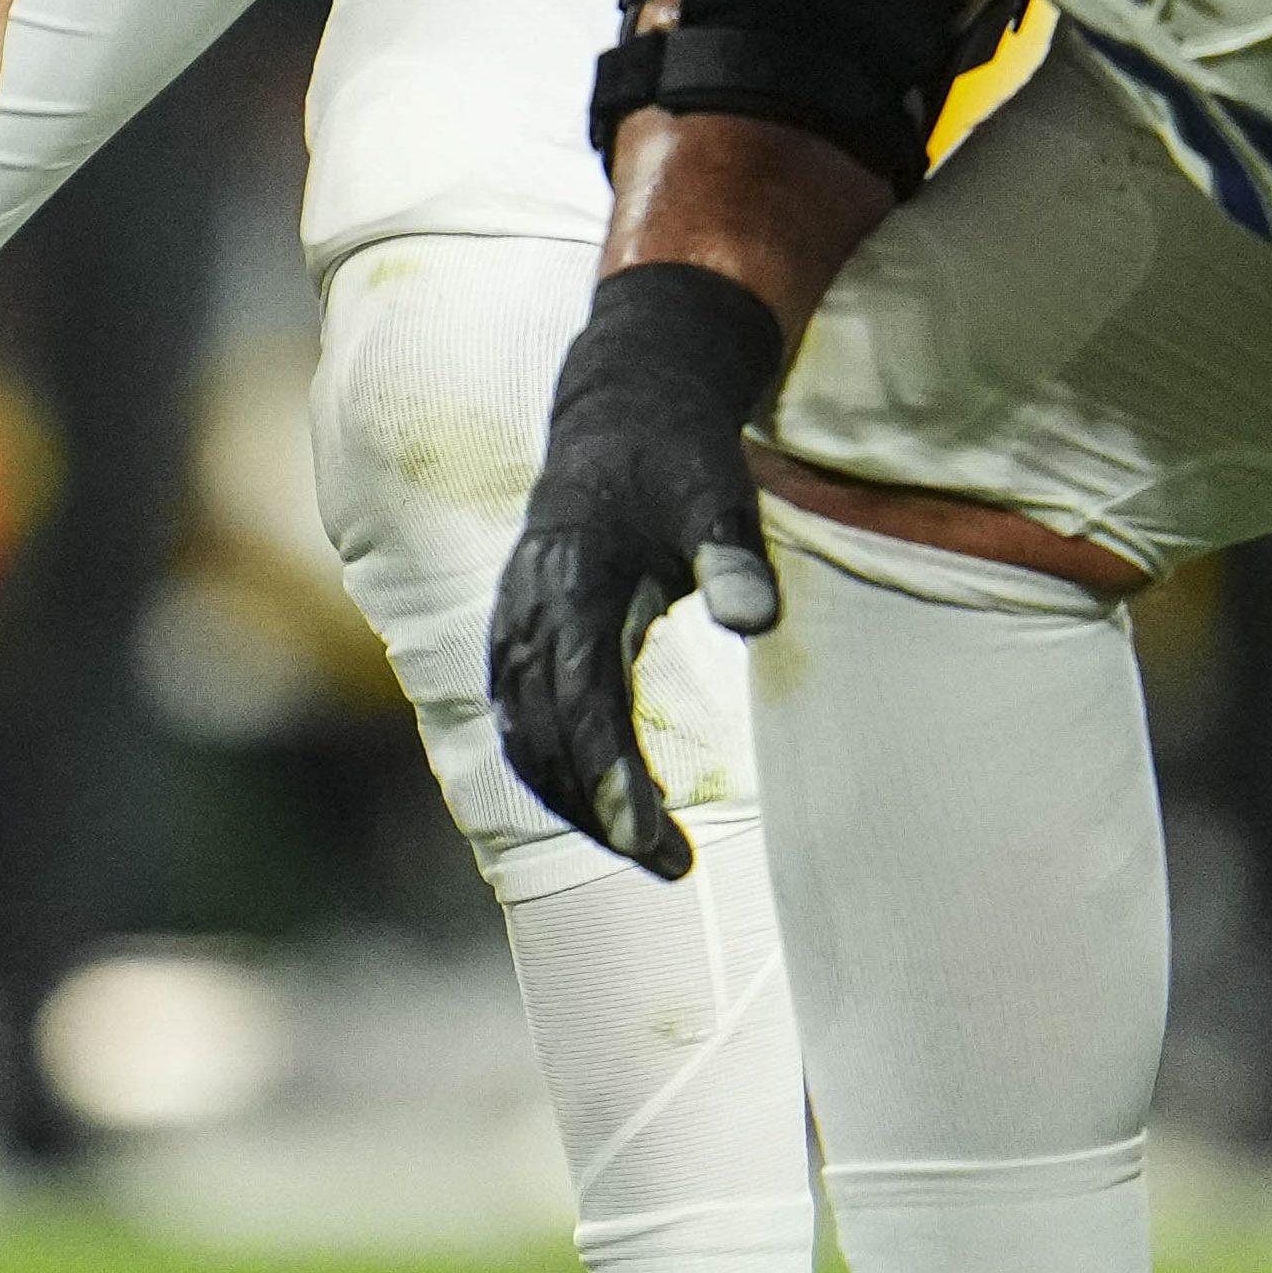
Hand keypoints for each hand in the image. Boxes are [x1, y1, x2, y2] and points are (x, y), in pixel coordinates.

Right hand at [485, 264, 789, 880]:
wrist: (623, 405)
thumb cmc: (680, 456)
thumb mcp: (719, 494)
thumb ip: (734, 559)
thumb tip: (758, 623)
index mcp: (573, 573)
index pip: (581, 694)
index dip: (607, 770)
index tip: (644, 836)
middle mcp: (528, 603)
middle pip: (544, 733)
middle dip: (598, 809)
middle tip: (673, 867)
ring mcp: (513, 618)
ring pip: (522, 734)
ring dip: (575, 801)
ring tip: (653, 852)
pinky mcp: (517, 630)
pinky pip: (518, 717)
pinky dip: (552, 770)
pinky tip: (603, 808)